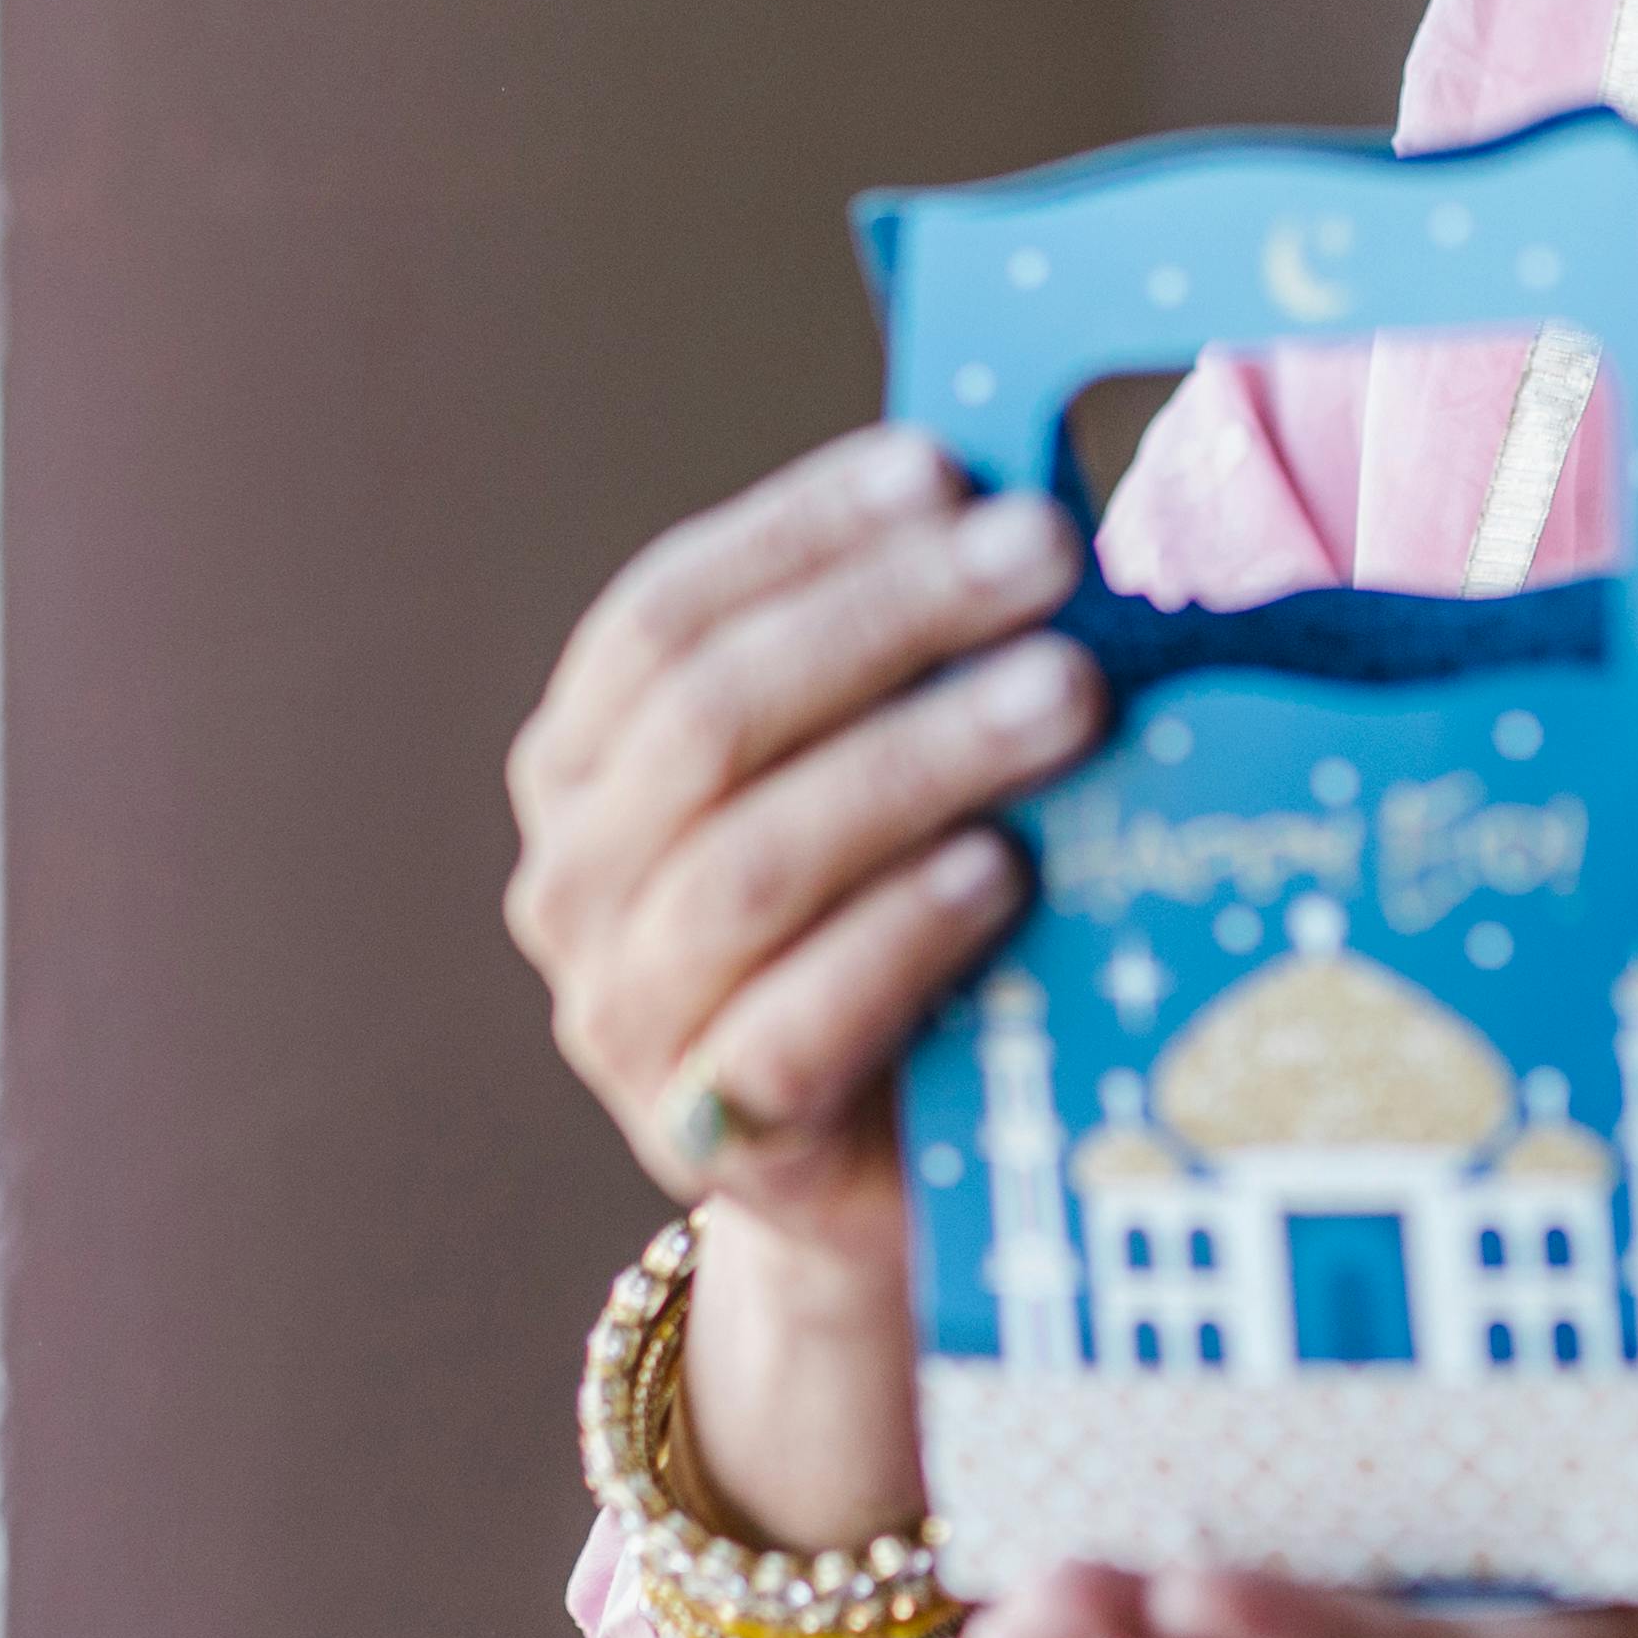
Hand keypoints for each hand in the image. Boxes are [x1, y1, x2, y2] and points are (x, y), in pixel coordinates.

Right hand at [505, 428, 1103, 1547]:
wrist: (881, 1172)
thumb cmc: (895, 926)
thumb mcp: (881, 775)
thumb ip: (911, 659)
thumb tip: (1032, 499)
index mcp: (585, 762)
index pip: (663, 614)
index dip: (799, 531)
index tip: (941, 465)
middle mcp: (572, 880)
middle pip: (711, 719)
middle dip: (888, 619)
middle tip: (1044, 555)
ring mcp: (622, 1016)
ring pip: (749, 864)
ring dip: (917, 761)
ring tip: (1064, 697)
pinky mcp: (707, 1135)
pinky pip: (791, 1025)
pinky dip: (900, 935)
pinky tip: (1002, 871)